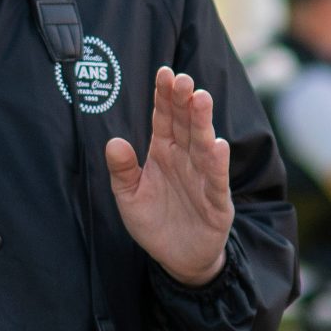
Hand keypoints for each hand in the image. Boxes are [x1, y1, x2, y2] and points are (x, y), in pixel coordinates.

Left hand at [104, 67, 231, 286]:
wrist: (178, 259)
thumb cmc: (154, 222)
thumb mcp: (129, 198)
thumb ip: (122, 171)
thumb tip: (113, 142)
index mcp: (164, 152)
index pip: (164, 118)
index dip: (164, 96)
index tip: (164, 72)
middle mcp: (185, 159)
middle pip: (186, 124)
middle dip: (184, 101)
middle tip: (183, 79)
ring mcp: (203, 178)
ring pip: (204, 145)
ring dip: (203, 122)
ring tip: (201, 99)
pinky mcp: (216, 201)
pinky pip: (217, 180)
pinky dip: (217, 163)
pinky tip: (218, 145)